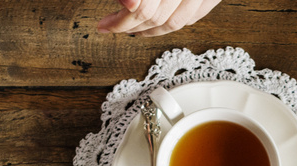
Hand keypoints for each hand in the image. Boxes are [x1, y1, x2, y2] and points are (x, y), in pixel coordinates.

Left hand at [98, 0, 224, 36]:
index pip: (142, 9)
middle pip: (156, 18)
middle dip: (130, 27)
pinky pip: (192, 17)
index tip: (104, 26)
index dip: (120, 21)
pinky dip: (171, 24)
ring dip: (150, 31)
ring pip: (174, 23)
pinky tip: (157, 25)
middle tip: (111, 28)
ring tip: (130, 30)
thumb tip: (127, 3)